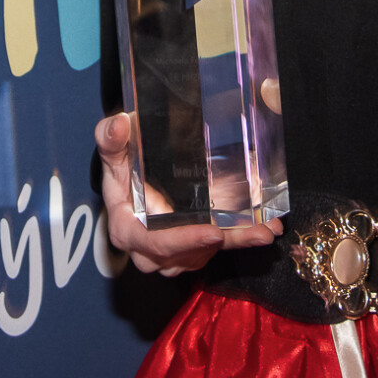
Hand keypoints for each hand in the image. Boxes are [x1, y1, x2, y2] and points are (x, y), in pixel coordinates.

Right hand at [93, 113, 282, 274]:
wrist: (130, 187)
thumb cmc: (122, 173)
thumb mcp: (113, 155)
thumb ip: (111, 140)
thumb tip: (120, 123)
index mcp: (127, 230)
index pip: (154, 242)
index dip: (184, 241)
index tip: (213, 233)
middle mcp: (149, 250)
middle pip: (186, 254)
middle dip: (224, 243)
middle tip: (256, 232)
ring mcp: (172, 252)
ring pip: (206, 253)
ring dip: (237, 241)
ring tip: (266, 229)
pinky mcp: (191, 249)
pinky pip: (216, 249)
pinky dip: (240, 238)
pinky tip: (264, 227)